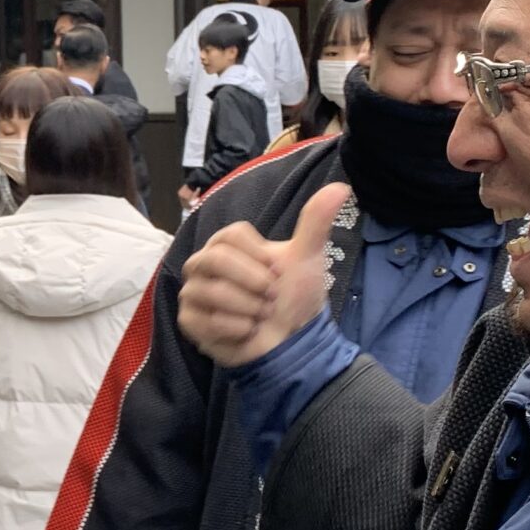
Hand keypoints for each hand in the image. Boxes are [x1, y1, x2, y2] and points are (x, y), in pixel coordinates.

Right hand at [178, 182, 350, 366]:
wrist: (292, 341)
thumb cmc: (293, 297)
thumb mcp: (307, 257)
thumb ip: (315, 222)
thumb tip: (340, 187)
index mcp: (225, 245)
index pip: (230, 236)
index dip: (258, 257)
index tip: (275, 272)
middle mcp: (202, 265)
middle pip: (216, 260)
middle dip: (254, 283)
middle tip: (271, 297)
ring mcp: (193, 293)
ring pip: (214, 292)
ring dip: (250, 308)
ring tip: (260, 316)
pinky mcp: (189, 322)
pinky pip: (209, 321)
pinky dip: (237, 329)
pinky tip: (247, 332)